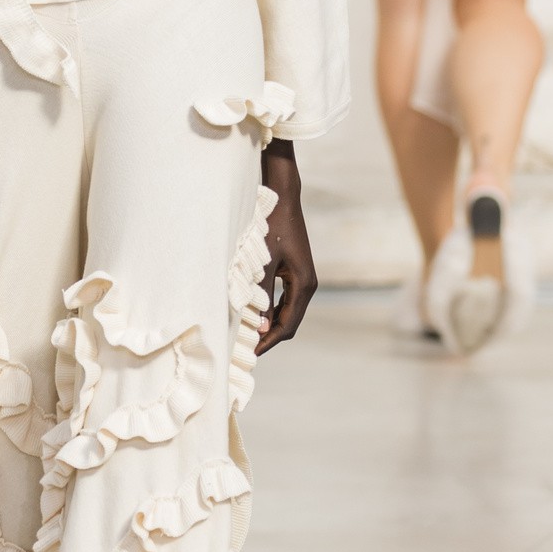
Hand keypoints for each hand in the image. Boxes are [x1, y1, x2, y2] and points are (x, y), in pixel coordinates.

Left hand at [255, 140, 315, 355]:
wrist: (281, 198)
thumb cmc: (270, 226)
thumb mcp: (262, 263)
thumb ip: (261, 295)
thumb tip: (260, 327)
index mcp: (304, 284)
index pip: (288, 325)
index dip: (269, 341)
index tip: (251, 353)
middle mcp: (307, 284)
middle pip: (290, 322)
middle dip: (270, 337)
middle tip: (245, 349)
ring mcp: (302, 279)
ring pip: (287, 312)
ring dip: (269, 325)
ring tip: (246, 336)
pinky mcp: (294, 272)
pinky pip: (284, 299)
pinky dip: (270, 311)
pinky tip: (253, 315)